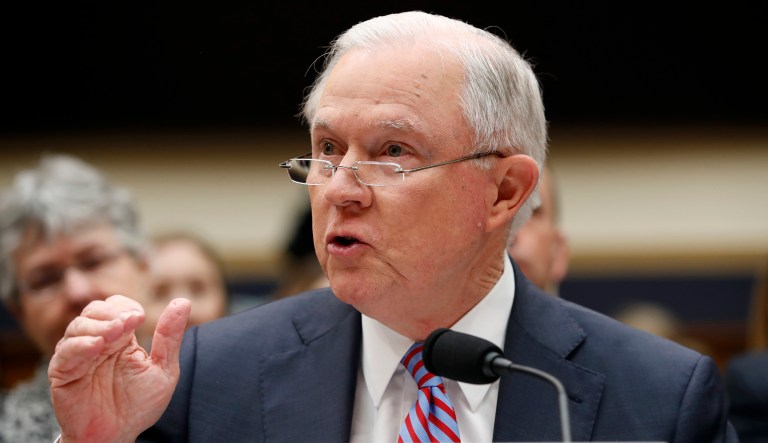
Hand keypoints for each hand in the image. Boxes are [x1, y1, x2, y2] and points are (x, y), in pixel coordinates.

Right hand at [48, 295, 190, 442]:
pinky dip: (80, 345)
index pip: (117, 306)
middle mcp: (98, 342)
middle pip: (95, 310)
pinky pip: (65, 353)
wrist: (118, 435)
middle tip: (129, 322)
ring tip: (116, 332)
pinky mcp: (63, 373)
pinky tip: (97, 346)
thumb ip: (170, 337)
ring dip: (98, 325)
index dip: (126, 307)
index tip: (140, 317)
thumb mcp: (163, 368)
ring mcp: (78, 356)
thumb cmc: (139, 404)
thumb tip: (183, 301)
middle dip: (112, 312)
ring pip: (78, 327)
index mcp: (121, 337)